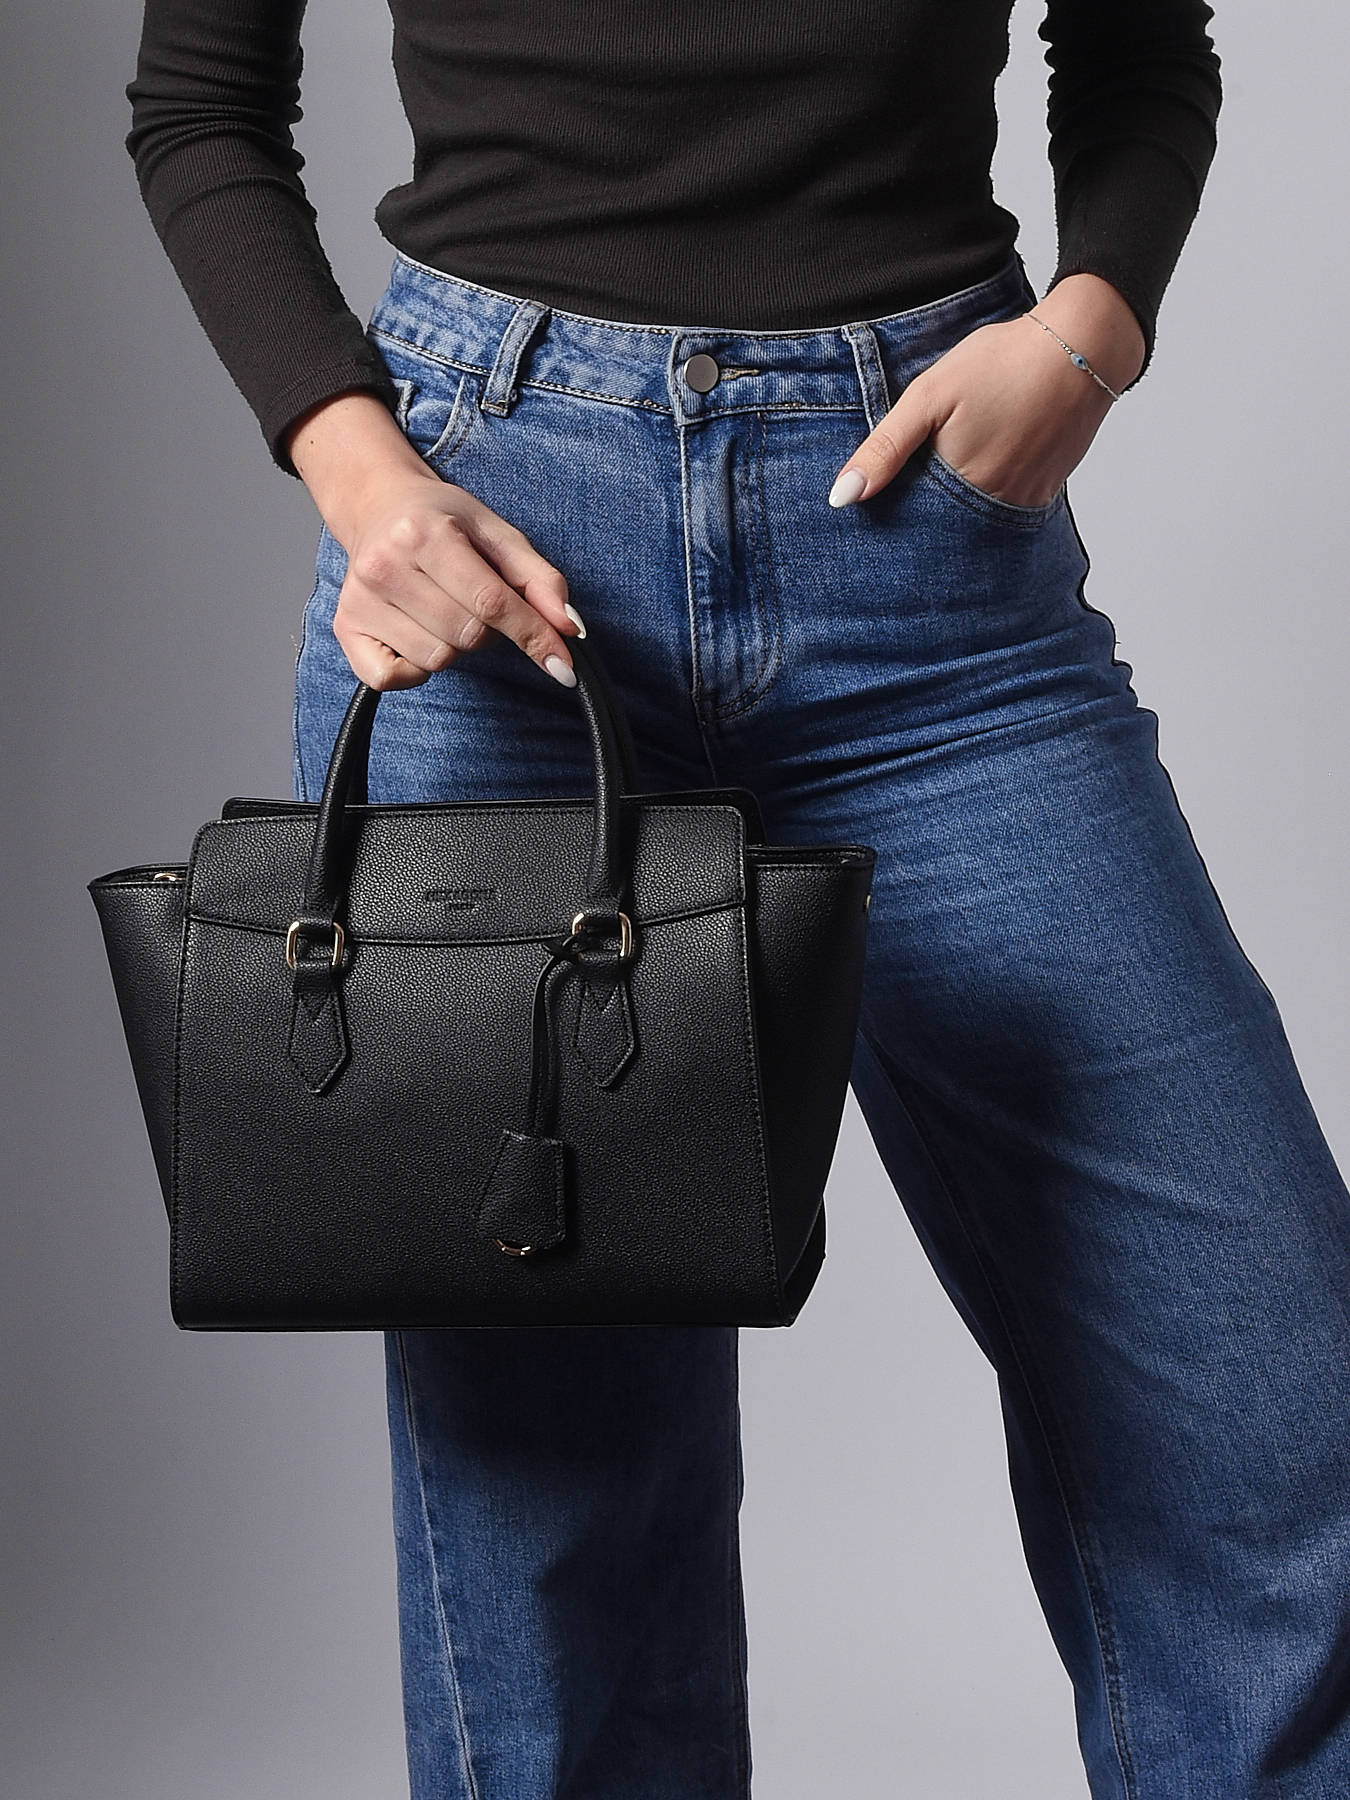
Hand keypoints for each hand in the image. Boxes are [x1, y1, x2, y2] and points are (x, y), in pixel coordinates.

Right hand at [284, 390, 582, 691]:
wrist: (379, 507)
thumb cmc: (443, 521)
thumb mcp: (497, 534)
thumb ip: (539, 579)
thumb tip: (569, 626)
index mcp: (425, 533)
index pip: (491, 603)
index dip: (534, 636)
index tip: (562, 665)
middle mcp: (384, 565)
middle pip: (467, 635)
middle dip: (489, 631)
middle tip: (477, 602)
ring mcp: (359, 599)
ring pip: (437, 659)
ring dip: (455, 646)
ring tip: (445, 610)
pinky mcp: (344, 627)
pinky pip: (391, 679)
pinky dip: (415, 669)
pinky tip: (418, 635)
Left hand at [827, 273, 1145, 510]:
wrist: (1081, 346)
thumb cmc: (1001, 363)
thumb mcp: (929, 397)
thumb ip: (884, 448)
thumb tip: (841, 498)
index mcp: (958, 489)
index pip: (912, 523)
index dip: (894, 512)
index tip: (877, 509)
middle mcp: (994, 507)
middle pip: (945, 527)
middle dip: (925, 515)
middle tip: (921, 483)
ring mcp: (1024, 502)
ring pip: (975, 519)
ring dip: (958, 508)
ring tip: (955, 468)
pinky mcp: (1046, 491)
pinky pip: (1006, 508)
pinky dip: (988, 496)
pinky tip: (985, 465)